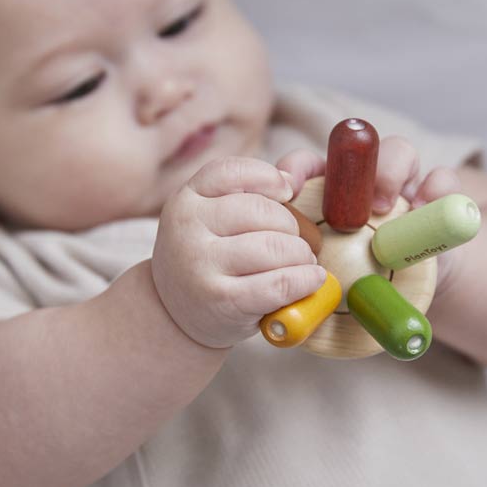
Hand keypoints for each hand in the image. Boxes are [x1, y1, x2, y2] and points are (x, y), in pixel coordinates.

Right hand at [153, 157, 327, 348]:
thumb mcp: (221, 216)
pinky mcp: (222, 301)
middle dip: (293, 227)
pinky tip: (311, 279)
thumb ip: (262, 185)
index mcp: (188, 199)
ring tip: (302, 263)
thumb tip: (305, 170)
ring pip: (274, 247)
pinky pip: (279, 283)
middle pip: (261, 211)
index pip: (233, 172)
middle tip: (298, 243)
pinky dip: (305, 280)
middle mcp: (187, 227)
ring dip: (302, 255)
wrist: (175, 315)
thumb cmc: (212, 258)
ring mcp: (201, 265)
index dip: (269, 178)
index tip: (287, 192)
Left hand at [275, 136, 466, 290]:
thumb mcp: (328, 293)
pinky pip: (443, 179)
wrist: (407, 293)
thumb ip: (309, 295)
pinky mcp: (437, 198)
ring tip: (387, 207)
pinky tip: (429, 205)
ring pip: (398, 153)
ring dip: (393, 171)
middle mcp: (362, 185)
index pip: (306, 167)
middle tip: (354, 201)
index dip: (296, 168)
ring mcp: (401, 187)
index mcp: (326, 200)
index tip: (291, 188)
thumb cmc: (357, 290)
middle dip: (354, 164)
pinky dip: (438, 187)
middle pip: (356, 152)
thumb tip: (283, 322)